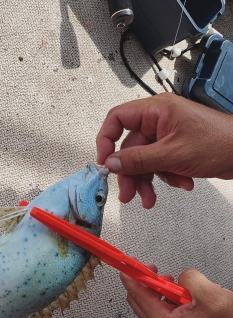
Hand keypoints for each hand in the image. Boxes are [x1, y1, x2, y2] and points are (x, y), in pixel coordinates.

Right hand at [96, 93, 232, 207]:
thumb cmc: (220, 142)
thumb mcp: (172, 154)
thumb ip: (137, 159)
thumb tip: (111, 163)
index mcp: (156, 110)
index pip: (117, 118)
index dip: (106, 139)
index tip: (105, 162)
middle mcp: (158, 120)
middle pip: (129, 147)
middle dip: (130, 173)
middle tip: (127, 193)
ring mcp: (166, 135)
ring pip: (143, 160)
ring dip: (146, 181)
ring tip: (149, 198)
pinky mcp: (173, 148)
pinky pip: (157, 164)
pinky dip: (165, 177)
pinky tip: (181, 182)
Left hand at [121, 265, 232, 317]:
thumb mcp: (210, 295)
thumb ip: (189, 279)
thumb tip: (181, 277)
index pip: (138, 296)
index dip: (130, 277)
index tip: (125, 265)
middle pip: (139, 301)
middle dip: (143, 282)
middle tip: (150, 268)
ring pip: (151, 304)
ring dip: (156, 289)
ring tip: (172, 280)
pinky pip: (162, 309)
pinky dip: (165, 296)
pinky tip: (178, 291)